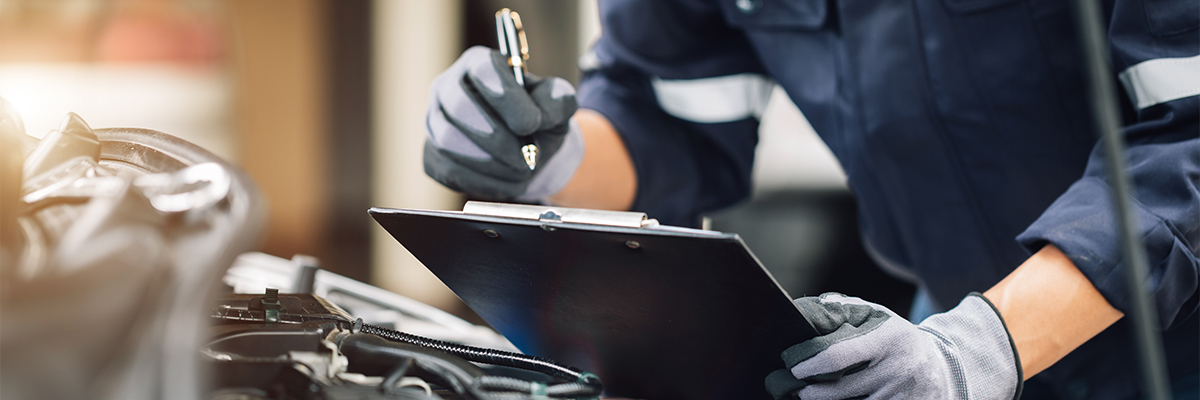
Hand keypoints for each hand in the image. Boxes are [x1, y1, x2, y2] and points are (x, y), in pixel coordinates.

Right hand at [424, 46, 583, 201]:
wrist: (525, 148)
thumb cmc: (538, 117)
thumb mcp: (558, 103)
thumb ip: (558, 101)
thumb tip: (542, 117)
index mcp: (479, 63)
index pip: (483, 70)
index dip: (506, 98)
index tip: (531, 124)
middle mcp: (448, 87)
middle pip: (459, 107)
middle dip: (497, 138)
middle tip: (526, 157)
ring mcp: (434, 121)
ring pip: (450, 142)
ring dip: (492, 163)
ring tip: (521, 169)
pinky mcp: (432, 155)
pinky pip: (450, 170)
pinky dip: (484, 181)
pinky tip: (507, 179)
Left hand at [766, 293, 1022, 399]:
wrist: (942, 372)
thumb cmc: (897, 341)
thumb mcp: (879, 318)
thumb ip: (845, 309)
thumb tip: (810, 310)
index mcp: (889, 340)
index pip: (838, 356)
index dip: (808, 362)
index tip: (790, 363)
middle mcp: (895, 372)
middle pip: (837, 391)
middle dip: (804, 389)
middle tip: (783, 385)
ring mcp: (898, 399)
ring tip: (798, 395)